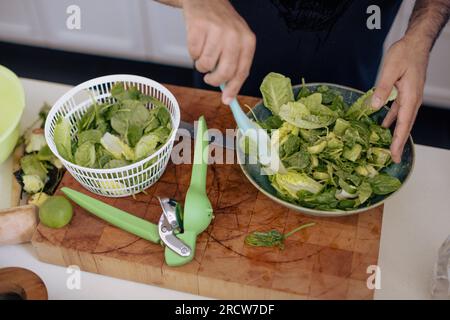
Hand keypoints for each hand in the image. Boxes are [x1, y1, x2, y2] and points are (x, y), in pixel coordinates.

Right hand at [182, 0, 255, 103]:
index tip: (226, 100)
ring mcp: (217, 30)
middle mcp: (234, 35)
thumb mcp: (235, 42)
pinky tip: (198, 42)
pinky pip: (193, 53)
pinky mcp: (199, 26)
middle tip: (209, 78)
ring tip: (203, 53)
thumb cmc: (221, 26)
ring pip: (206, 64)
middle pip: (224, 72)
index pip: (242, 72)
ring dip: (201, 65)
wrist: (206, 0)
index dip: (234, 89)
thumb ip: (234, 65)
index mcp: (248, 41)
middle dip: (214, 80)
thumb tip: (228, 95)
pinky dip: (192, 53)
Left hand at [372, 37, 428, 162]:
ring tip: (387, 147)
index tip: (395, 155)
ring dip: (395, 134)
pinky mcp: (405, 93)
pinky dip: (391, 121)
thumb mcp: (390, 70)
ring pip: (402, 120)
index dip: (399, 142)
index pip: (404, 125)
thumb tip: (374, 106)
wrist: (415, 42)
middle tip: (393, 158)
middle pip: (405, 127)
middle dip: (399, 143)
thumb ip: (383, 89)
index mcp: (411, 97)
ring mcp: (409, 97)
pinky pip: (398, 111)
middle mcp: (412, 100)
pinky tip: (383, 126)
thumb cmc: (405, 53)